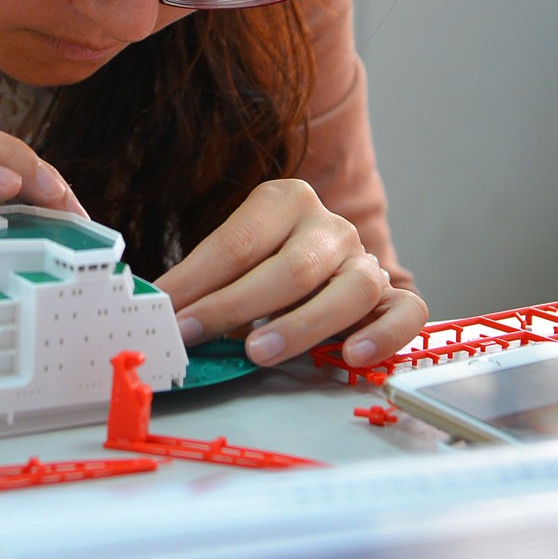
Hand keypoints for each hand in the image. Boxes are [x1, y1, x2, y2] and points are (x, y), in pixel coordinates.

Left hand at [153, 178, 427, 370]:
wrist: (326, 263)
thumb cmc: (265, 266)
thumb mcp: (232, 262)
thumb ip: (199, 283)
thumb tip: (151, 309)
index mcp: (284, 201)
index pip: (237, 243)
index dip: (199, 281)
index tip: (166, 314)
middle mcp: (331, 226)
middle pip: (291, 266)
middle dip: (237, 305)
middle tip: (196, 335)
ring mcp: (367, 260)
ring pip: (350, 289)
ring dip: (302, 324)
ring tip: (259, 353)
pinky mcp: (395, 295)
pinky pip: (406, 312)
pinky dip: (383, 335)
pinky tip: (352, 358)